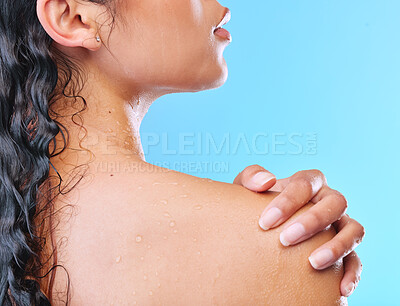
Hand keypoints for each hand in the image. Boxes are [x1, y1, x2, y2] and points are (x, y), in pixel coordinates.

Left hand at [233, 164, 364, 296]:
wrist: (263, 228)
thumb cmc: (256, 207)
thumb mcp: (246, 189)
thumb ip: (251, 177)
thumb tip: (266, 181)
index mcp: (307, 183)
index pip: (305, 184)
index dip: (287, 201)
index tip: (265, 222)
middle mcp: (328, 200)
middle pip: (336, 202)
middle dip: (312, 221)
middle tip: (285, 240)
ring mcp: (340, 224)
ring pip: (353, 230)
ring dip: (336, 246)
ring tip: (312, 263)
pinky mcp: (345, 248)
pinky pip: (357, 259)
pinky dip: (352, 273)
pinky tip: (340, 288)